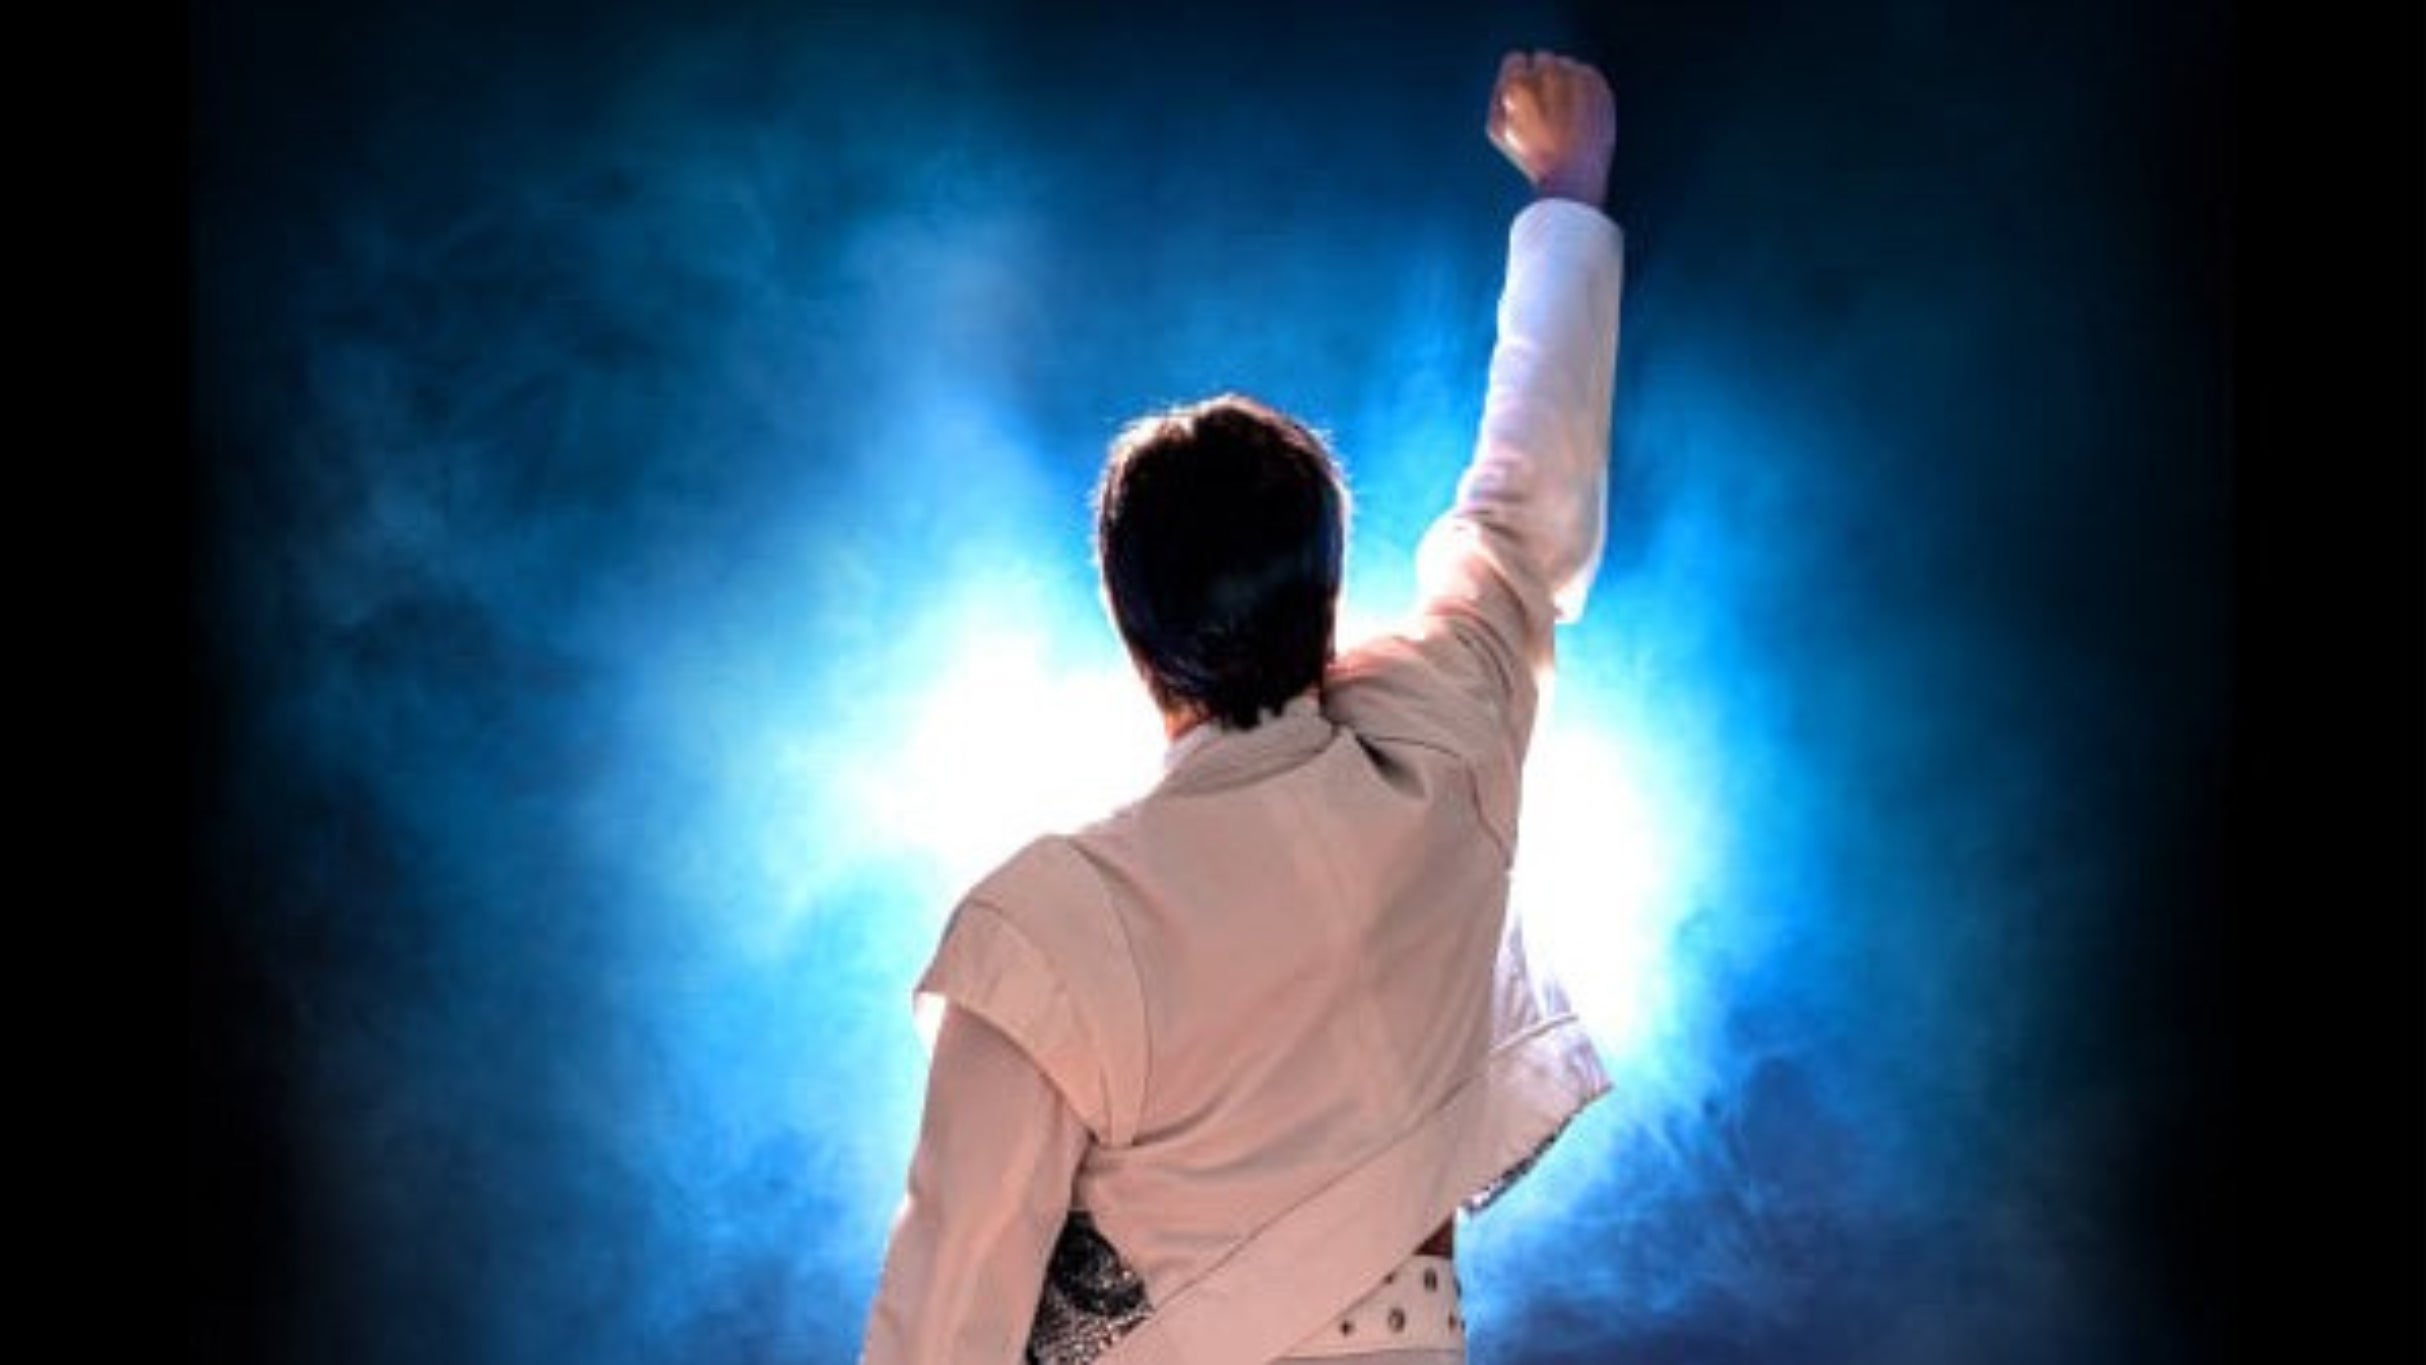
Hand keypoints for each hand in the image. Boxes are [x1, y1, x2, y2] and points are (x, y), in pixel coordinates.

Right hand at [1487, 50, 1614, 207]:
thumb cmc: (1532, 156)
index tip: (1525, 98)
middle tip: (1547, 108)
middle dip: (1542, 77)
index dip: (1517, 79)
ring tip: (1566, 114)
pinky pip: (1588, 73)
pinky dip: (1585, 88)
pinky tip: (1581, 113)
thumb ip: (1499, 92)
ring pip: (1567, 64)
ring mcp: (1575, 75)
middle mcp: (1546, 72)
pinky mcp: (1597, 83)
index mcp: (1517, 83)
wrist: (1573, 175)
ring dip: (1565, 81)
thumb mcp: (1498, 129)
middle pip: (1542, 58)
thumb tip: (1511, 72)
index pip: (1514, 59)